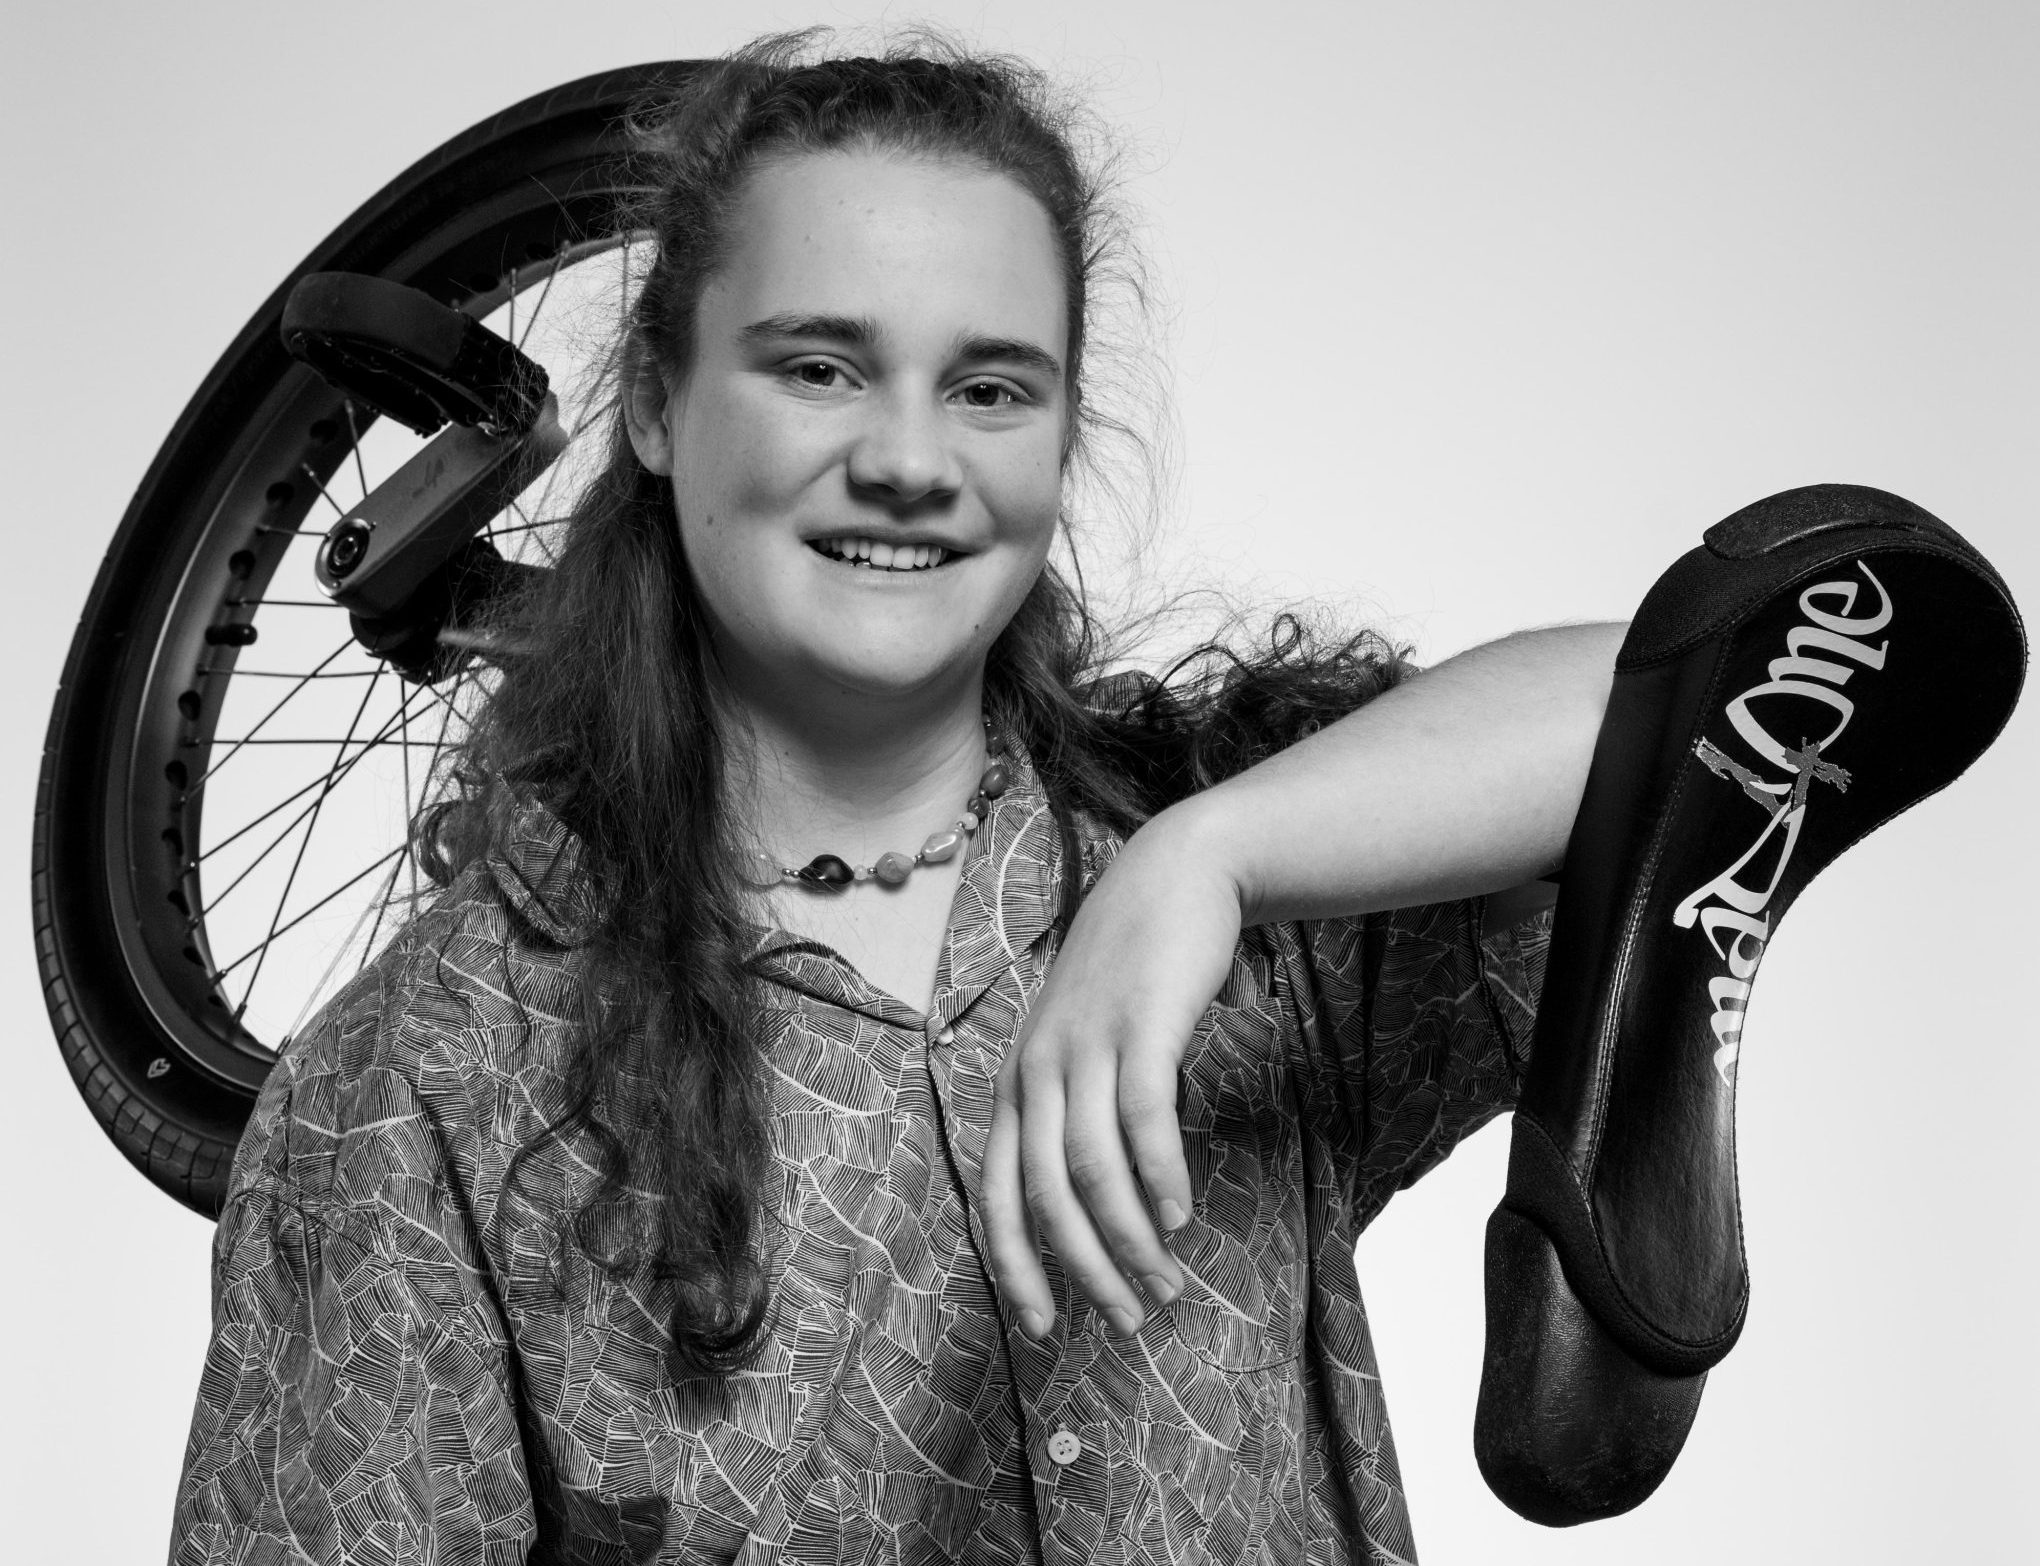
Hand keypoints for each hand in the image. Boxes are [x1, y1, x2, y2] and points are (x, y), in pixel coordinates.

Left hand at [981, 805, 1245, 1338]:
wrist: (1175, 875)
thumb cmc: (1134, 971)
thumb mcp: (1087, 1040)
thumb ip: (1086, 1107)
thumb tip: (1106, 1198)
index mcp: (1018, 1079)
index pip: (994, 1191)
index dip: (1013, 1264)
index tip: (1041, 1325)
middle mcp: (1038, 1066)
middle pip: (1042, 1193)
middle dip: (1080, 1268)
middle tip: (1124, 1318)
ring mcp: (1085, 1043)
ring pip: (1091, 1167)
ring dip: (1127, 1238)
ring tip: (1165, 1281)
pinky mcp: (1139, 1025)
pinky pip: (1143, 1118)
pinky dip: (1159, 1176)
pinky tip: (1179, 1216)